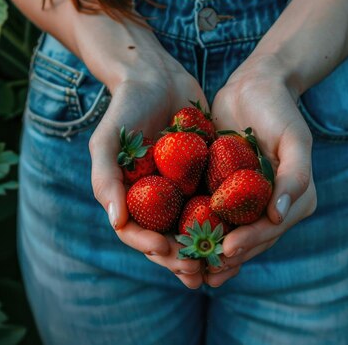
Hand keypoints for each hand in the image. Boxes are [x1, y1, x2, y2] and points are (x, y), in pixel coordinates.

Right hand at [87, 43, 207, 288]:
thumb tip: (116, 222)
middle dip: (180, 258)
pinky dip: (226, 218)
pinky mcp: (205, 174)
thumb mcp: (107, 140)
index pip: (137, 233)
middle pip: (167, 237)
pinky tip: (242, 228)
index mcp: (130, 197)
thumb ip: (105, 178)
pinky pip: (216, 201)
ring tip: (221, 263)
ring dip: (205, 248)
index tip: (167, 251)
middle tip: (198, 271)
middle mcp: (156, 198)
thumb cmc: (125, 107)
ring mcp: (181, 188)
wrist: (156, 75)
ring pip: (193, 226)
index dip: (150, 247)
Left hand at [205, 55, 316, 286]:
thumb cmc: (278, 108)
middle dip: (227, 256)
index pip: (270, 228)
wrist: (254, 85)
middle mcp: (273, 205)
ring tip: (189, 269)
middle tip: (202, 271)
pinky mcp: (225, 190)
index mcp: (295, 198)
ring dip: (210, 252)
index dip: (250, 242)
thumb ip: (294, 175)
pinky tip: (176, 240)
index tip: (227, 250)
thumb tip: (280, 215)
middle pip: (250, 239)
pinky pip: (212, 214)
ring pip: (229, 233)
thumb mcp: (294, 137)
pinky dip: (197, 228)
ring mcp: (248, 200)